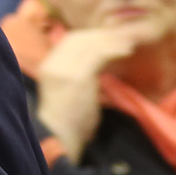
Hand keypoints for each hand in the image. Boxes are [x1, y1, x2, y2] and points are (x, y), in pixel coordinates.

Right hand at [34, 22, 153, 161]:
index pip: (68, 40)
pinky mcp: (78, 77)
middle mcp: (53, 64)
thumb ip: (76, 75)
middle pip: (79, 38)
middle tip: (122, 36)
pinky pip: (98, 55)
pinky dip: (114, 50)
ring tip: (128, 43)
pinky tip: (126, 51)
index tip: (108, 36)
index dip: (90, 35)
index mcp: (48, 66)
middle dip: (102, 35)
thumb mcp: (67, 92)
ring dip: (111, 41)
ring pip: (90, 44)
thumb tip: (96, 63)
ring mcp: (64, 70)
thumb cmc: (68, 122)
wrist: (59, 139)